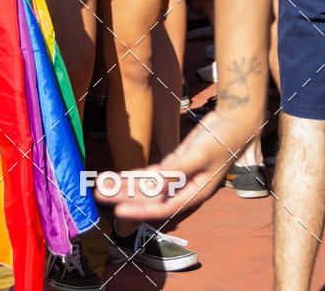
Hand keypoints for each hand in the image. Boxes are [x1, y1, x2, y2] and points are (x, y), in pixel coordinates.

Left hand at [95, 108, 253, 220]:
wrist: (234, 123)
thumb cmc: (220, 141)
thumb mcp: (197, 156)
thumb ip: (175, 172)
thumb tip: (154, 189)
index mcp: (194, 194)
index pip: (161, 207)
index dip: (139, 210)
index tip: (118, 210)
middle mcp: (184, 189)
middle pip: (150, 197)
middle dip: (124, 196)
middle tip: (99, 195)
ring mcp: (180, 176)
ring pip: (148, 185)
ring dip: (126, 185)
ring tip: (103, 185)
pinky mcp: (176, 163)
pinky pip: (153, 172)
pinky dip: (137, 174)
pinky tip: (121, 176)